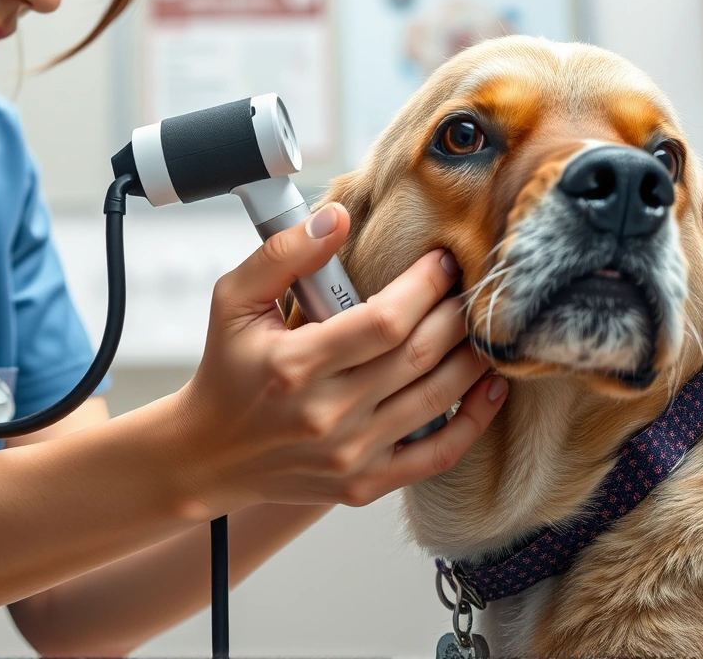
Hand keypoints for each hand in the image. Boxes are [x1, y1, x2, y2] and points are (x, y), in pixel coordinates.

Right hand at [169, 202, 507, 513]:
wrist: (211, 454)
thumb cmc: (227, 368)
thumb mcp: (233, 300)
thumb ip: (283, 253)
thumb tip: (338, 217)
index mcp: (294, 366)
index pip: (384, 321)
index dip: (425, 286)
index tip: (443, 260)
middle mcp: (326, 416)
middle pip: (418, 356)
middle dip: (455, 313)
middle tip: (471, 285)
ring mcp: (349, 456)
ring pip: (437, 399)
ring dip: (473, 358)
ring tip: (485, 324)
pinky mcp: (364, 485)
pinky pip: (437, 455)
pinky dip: (474, 420)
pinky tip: (491, 386)